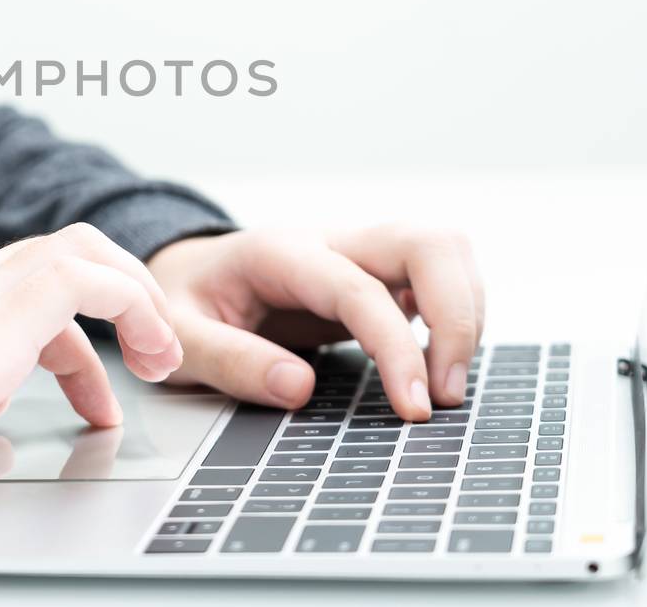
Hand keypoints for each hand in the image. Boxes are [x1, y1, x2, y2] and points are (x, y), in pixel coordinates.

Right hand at [0, 223, 183, 486]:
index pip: (2, 300)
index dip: (58, 346)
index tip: (84, 398)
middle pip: (44, 263)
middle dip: (106, 297)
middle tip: (143, 355)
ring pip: (72, 253)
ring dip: (130, 299)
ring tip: (161, 356)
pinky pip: (86, 279)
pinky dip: (130, 306)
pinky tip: (149, 352)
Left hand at [145, 226, 483, 420]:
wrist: (187, 275)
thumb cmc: (184, 303)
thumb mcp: (180, 337)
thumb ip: (229, 360)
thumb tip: (298, 388)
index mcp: (282, 252)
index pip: (361, 289)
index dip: (396, 347)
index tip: (413, 407)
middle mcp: (332, 242)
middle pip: (427, 241)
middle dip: (457, 315)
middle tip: (443, 393)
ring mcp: (361, 253)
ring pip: (446, 250)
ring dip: (466, 314)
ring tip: (444, 385)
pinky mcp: (378, 274)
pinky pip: (440, 276)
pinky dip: (457, 316)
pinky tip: (437, 364)